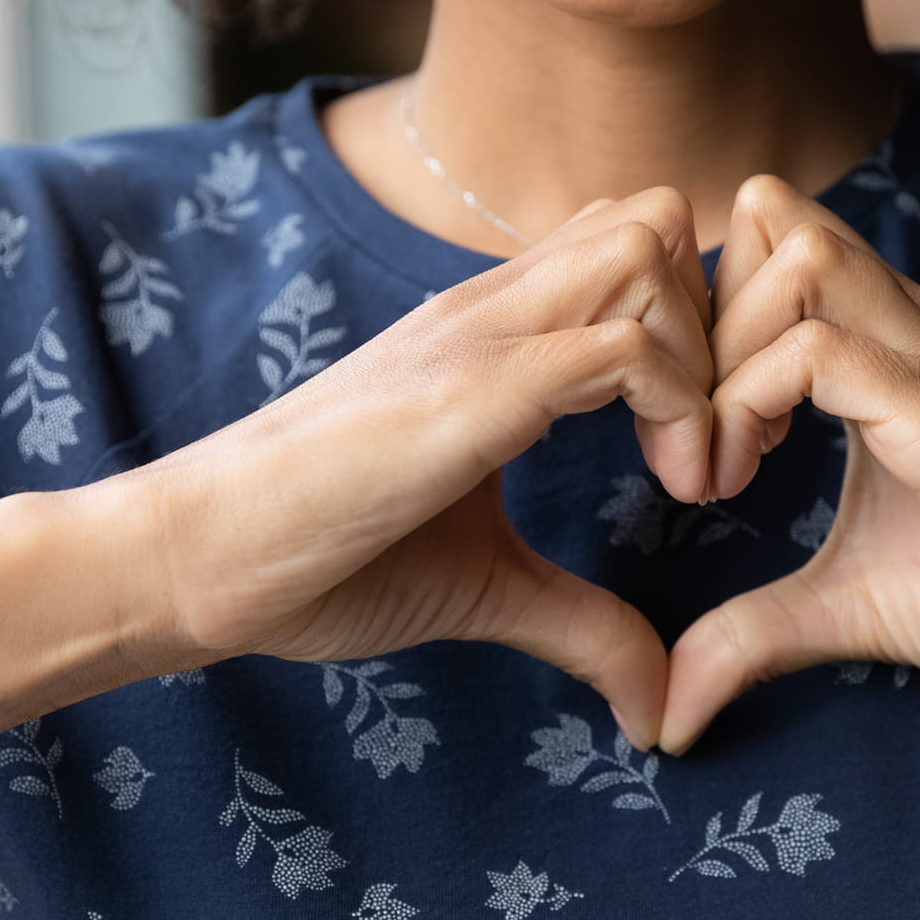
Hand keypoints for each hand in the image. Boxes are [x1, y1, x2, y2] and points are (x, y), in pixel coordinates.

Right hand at [117, 187, 715, 747]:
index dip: (700, 333)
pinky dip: (681, 408)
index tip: (707, 451)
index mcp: (494, 332)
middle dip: (723, 322)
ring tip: (698, 472)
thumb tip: (659, 703)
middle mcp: (492, 307)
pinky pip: (621, 344)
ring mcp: (479, 335)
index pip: (632, 248)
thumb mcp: (486, 587)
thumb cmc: (319, 559)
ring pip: (649, 249)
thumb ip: (581, 623)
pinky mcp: (471, 389)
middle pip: (655, 216)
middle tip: (725, 442)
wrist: (193, 560)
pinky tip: (674, 490)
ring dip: (707, 358)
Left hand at [659, 176, 919, 752]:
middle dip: (692, 324)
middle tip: (686, 445)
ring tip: (718, 470)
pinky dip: (748, 407)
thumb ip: (751, 634)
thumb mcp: (849, 608)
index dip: (698, 324)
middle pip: (767, 219)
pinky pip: (821, 351)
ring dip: (719, 359)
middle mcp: (909, 331)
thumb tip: (666, 711)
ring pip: (791, 257)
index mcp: (886, 350)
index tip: (688, 437)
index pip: (763, 243)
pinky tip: (746, 484)